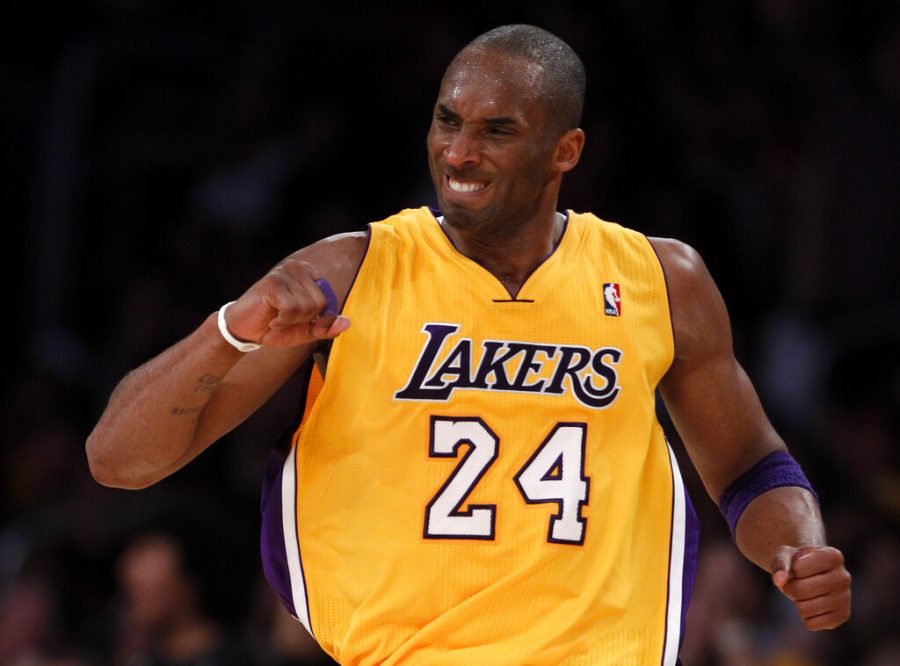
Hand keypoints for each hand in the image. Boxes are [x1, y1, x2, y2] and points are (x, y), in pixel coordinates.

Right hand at [223, 258, 349, 347]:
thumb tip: (347, 323)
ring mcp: (285, 272)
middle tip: (285, 319)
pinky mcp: (273, 283)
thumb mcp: (305, 331)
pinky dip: (283, 321)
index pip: (329, 301)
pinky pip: (292, 308)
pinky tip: (271, 318)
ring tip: (277, 317)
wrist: (244, 330)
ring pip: (307, 307)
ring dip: (291, 321)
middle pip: (320, 303)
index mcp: (310, 274)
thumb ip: (326, 327)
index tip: (299, 320)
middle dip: (304, 319)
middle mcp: (298, 268)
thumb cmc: (274, 326)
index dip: (316, 318)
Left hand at [771, 545, 850, 629]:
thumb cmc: (797, 562)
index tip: (797, 567)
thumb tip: (779, 580)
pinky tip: (813, 605)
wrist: (812, 575)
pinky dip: (805, 617)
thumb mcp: (785, 555)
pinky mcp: (842, 616)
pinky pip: (811, 624)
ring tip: (805, 594)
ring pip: (805, 609)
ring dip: (798, 602)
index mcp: (832, 556)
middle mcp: (843, 576)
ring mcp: (845, 598)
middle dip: (790, 588)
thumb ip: (780, 563)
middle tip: (796, 583)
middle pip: (800, 590)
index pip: (798, 568)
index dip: (790, 569)